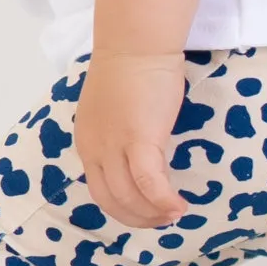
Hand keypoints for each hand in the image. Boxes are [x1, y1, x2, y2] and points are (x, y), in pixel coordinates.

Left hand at [73, 50, 190, 228]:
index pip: (99, 189)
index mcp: (87, 141)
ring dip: (153, 214)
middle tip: (162, 220)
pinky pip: (150, 183)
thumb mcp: (113, 110)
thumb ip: (118, 134)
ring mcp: (114, 146)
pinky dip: (164, 201)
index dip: (123, 207)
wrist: (136, 45)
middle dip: (137, 218)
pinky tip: (180, 207)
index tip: (144, 211)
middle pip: (111, 200)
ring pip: (129, 197)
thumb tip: (137, 153)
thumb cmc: (130, 70)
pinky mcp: (139, 140)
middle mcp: (94, 148)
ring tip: (175, 214)